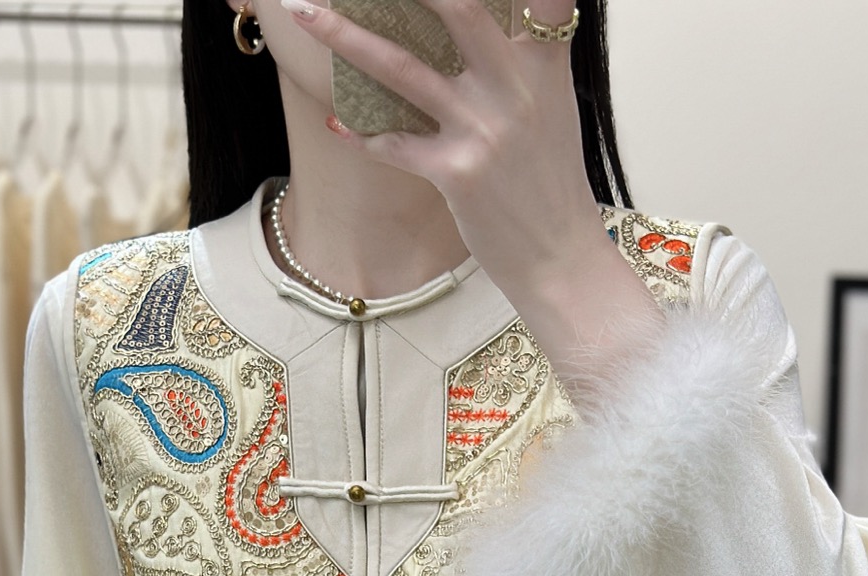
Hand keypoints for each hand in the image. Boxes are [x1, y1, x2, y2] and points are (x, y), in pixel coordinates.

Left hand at [278, 0, 660, 374]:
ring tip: (305, 12)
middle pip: (458, 7)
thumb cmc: (550, 185)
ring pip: (403, 68)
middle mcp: (514, 88)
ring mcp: (484, 130)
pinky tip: (336, 124)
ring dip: (344, 36)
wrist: (562, 259)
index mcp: (543, 65)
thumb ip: (523, 61)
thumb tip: (475, 29)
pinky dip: (360, 134)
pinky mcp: (457, 174)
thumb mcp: (551, 108)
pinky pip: (394, 144)